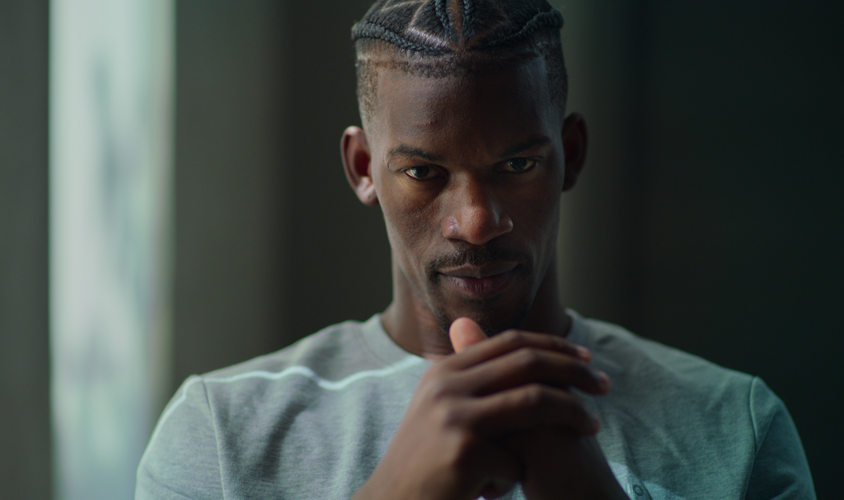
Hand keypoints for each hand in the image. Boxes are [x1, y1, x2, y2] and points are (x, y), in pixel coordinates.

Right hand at [354, 318, 608, 499]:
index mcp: (445, 370)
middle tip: (604, 385)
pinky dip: (515, 478)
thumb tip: (469, 324)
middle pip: (527, 363)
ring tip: (593, 428)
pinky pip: (516, 461)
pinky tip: (492, 492)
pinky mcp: (465, 453)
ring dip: (572, 413)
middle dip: (574, 371)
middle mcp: (447, 385)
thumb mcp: (436, 406)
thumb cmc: (422, 461)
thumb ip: (463, 374)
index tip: (585, 358)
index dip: (554, 346)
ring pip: (534, 401)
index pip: (510, 342)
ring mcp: (455, 417)